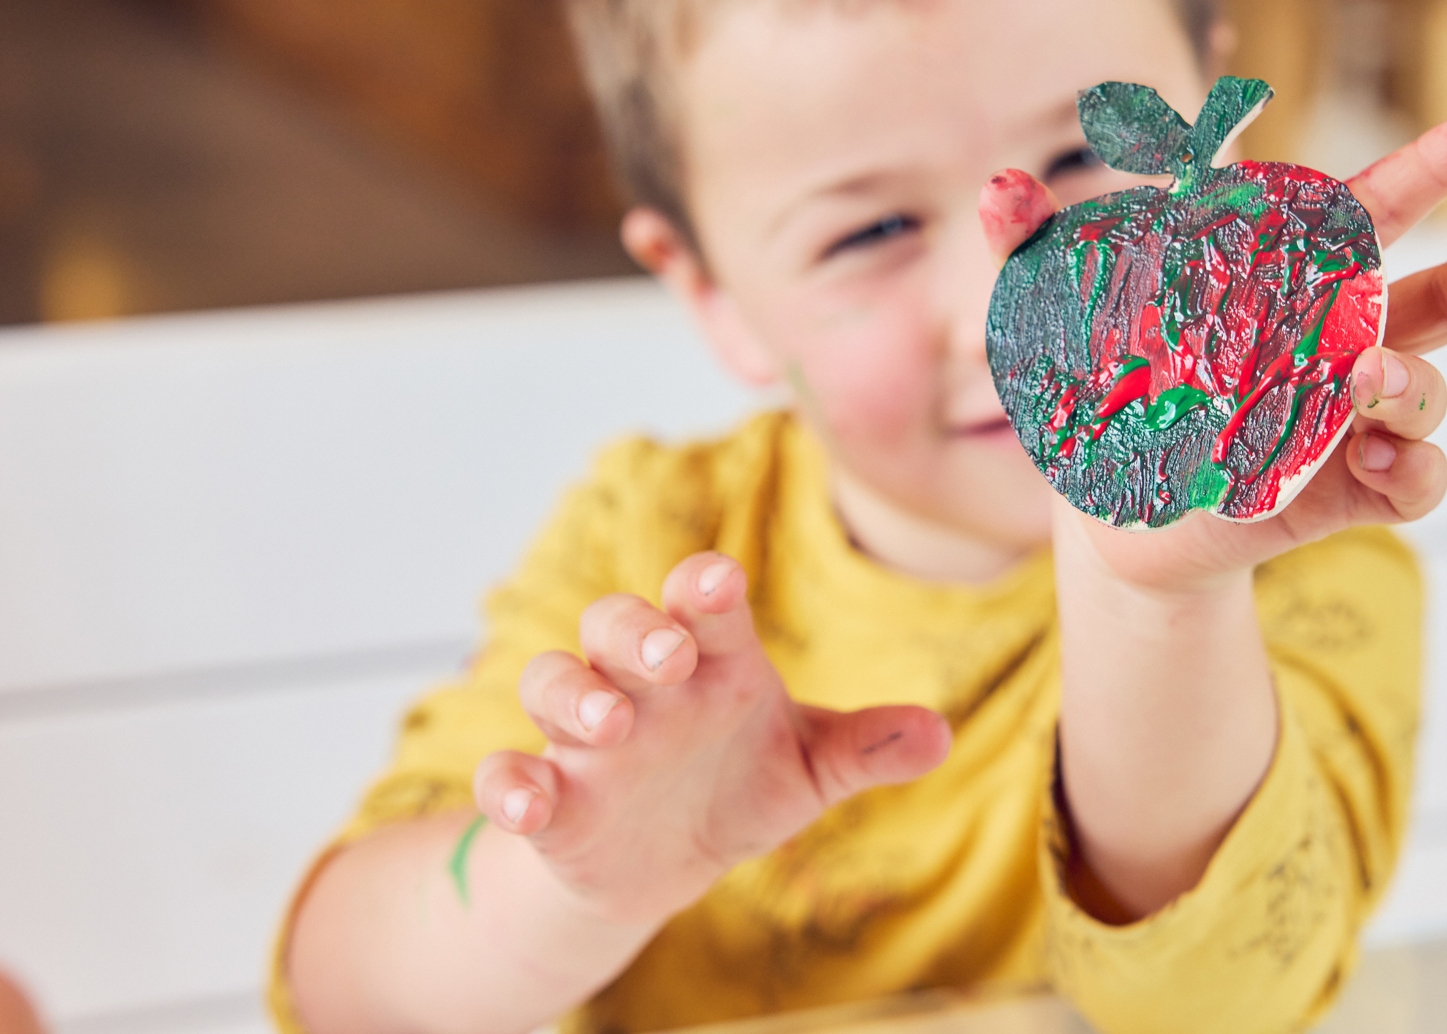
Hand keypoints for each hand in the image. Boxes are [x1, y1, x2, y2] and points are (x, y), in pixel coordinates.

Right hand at [468, 552, 950, 924]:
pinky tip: (530, 802)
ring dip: (572, 696)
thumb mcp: (809, 771)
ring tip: (609, 724)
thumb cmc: (738, 785)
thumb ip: (865, 748)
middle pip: (614, 624)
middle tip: (667, 653)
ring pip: (551, 682)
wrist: (665, 864)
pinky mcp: (548, 799)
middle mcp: (640, 685)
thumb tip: (939, 733)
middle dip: (634, 631)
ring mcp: (584, 739)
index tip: (719, 582)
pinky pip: (506, 775)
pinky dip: (509, 784)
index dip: (705, 588)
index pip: (703, 606)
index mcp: (710, 661)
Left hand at [981, 110, 1446, 596]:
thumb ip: (1036, 248)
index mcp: (1283, 282)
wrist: (1109, 510)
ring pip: (1423, 387)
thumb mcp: (1057, 320)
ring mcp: (1351, 418)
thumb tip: (1000, 187)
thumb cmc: (1098, 391)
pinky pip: (1414, 481)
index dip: (1419, 172)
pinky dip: (1412, 471)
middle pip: (1434, 296)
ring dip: (1412, 379)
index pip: (1361, 214)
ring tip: (1368, 376)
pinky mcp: (1349, 490)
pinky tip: (1385, 463)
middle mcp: (1339, 341)